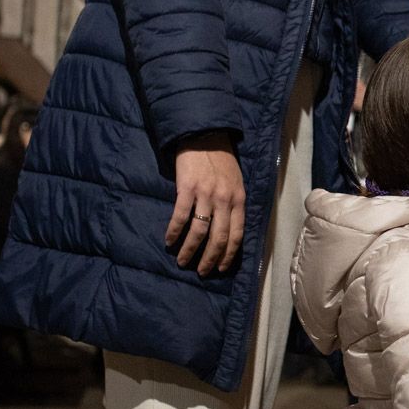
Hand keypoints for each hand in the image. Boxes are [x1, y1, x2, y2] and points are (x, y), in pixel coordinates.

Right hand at [166, 134, 245, 275]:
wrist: (204, 136)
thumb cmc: (221, 161)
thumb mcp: (236, 183)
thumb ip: (234, 204)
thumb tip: (228, 230)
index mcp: (239, 200)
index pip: (237, 234)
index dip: (228, 254)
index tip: (221, 268)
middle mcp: (224, 200)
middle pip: (219, 238)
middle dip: (210, 259)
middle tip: (202, 272)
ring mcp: (206, 194)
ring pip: (199, 231)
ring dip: (190, 250)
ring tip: (183, 261)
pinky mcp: (187, 188)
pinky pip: (180, 216)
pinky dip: (174, 231)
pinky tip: (169, 240)